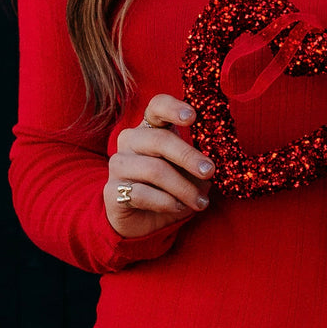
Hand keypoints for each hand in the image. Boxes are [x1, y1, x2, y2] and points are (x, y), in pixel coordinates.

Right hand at [105, 94, 215, 237]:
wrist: (142, 220)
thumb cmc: (170, 187)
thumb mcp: (189, 171)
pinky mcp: (111, 191)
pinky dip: (166, 202)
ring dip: (183, 188)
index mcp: (151, 128)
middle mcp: (130, 140)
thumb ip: (199, 162)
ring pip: (154, 170)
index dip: (173, 108)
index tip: (193, 117)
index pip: (157, 106)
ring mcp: (118, 164)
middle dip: (188, 156)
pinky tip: (178, 207)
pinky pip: (141, 193)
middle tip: (209, 171)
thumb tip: (215, 162)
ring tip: (200, 201)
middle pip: (159, 139)